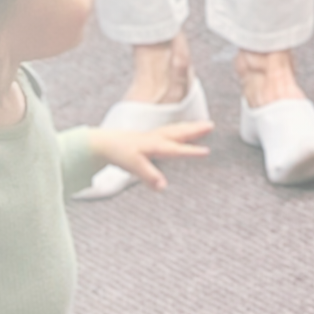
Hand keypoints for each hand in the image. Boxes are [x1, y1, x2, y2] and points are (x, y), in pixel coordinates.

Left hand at [88, 119, 211, 191]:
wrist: (102, 143)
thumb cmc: (119, 153)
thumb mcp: (134, 167)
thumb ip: (150, 177)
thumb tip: (163, 187)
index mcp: (154, 145)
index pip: (177, 149)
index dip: (192, 151)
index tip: (207, 151)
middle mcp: (156, 139)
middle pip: (179, 133)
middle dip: (195, 130)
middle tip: (210, 125)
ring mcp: (152, 137)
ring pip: (174, 130)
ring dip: (188, 128)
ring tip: (202, 125)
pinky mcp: (147, 138)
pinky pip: (168, 131)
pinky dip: (178, 130)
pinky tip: (180, 132)